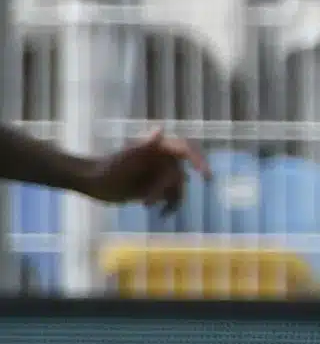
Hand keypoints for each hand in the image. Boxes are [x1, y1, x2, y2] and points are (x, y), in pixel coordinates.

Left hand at [78, 130, 202, 207]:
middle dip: (166, 189)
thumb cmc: (104, 168)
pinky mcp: (157, 188)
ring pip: (178, 188)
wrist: (91, 182)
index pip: (185, 150)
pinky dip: (169, 206)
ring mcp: (159, 174)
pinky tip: (160, 213)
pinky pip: (172, 197)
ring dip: (167, 200)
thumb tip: (160, 129)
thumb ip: (144, 145)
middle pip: (179, 175)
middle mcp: (162, 160)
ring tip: (147, 205)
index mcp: (157, 149)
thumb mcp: (125, 158)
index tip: (206, 177)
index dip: (199, 161)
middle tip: (147, 201)